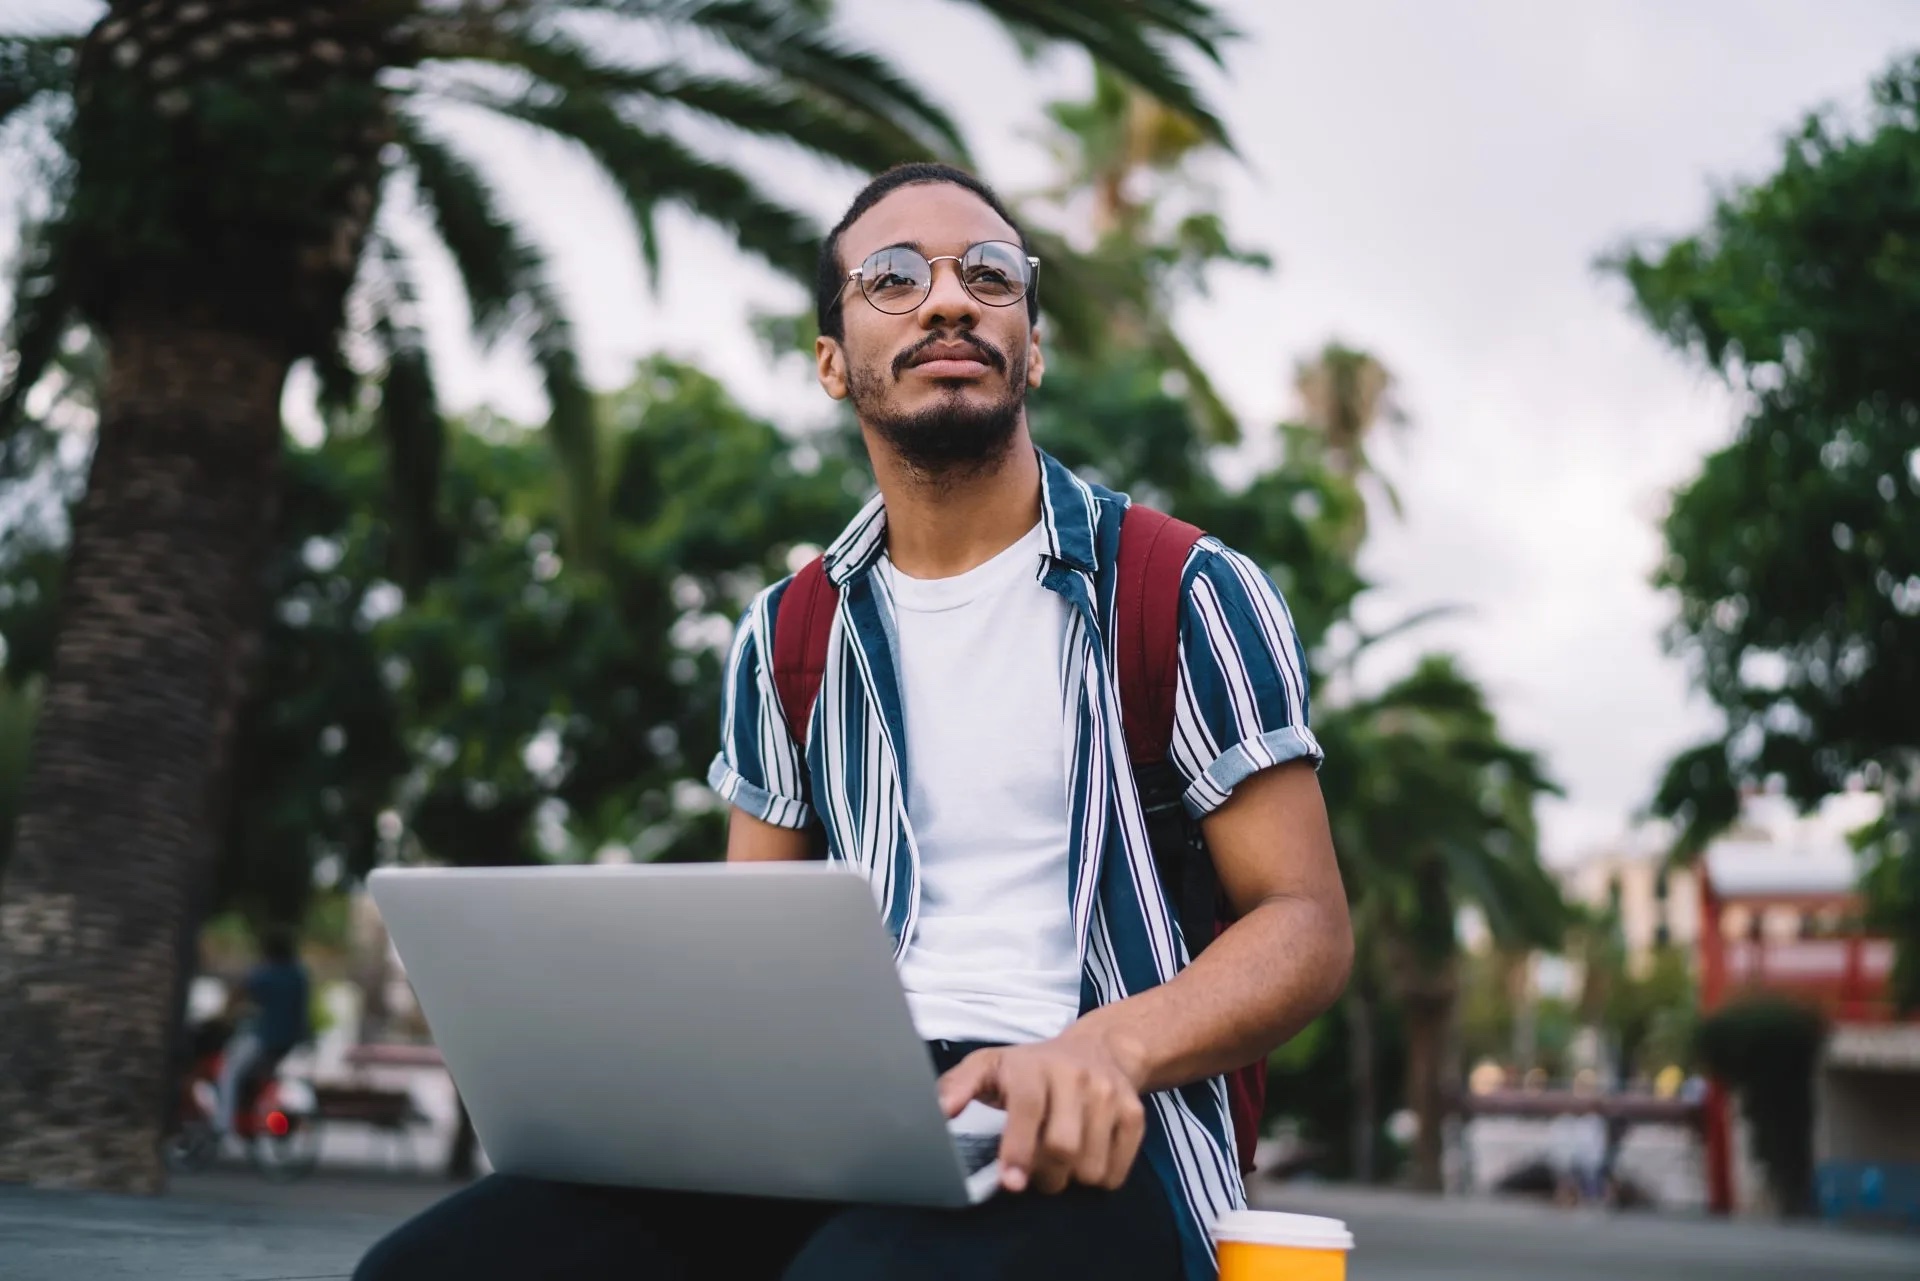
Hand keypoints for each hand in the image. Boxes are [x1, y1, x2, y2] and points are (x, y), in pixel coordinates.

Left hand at [936, 1029, 1147, 1193]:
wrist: (1098, 1048)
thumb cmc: (1032, 1067)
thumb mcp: (989, 1065)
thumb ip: (957, 1086)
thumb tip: (938, 1112)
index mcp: (1034, 1065)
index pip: (1028, 1109)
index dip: (1018, 1149)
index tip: (1010, 1181)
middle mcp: (1076, 1076)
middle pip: (1063, 1147)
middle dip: (1043, 1175)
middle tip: (1031, 1175)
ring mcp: (1110, 1094)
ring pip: (1090, 1166)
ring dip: (1069, 1181)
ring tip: (1057, 1165)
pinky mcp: (1135, 1114)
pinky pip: (1116, 1170)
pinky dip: (1097, 1180)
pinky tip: (1085, 1161)